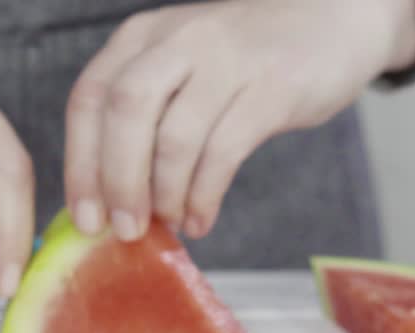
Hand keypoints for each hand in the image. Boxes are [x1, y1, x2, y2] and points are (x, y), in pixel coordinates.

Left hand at [63, 0, 414, 240]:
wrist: (333, 18)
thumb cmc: (243, 58)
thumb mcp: (181, 68)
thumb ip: (143, 119)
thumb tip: (106, 201)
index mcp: (141, 39)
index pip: (90, 100)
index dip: (80, 165)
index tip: (84, 218)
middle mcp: (178, 42)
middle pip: (124, 112)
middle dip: (117, 181)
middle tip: (124, 229)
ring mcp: (226, 61)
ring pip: (175, 137)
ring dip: (165, 194)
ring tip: (171, 223)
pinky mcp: (271, 87)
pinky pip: (224, 152)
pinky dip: (205, 196)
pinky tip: (200, 218)